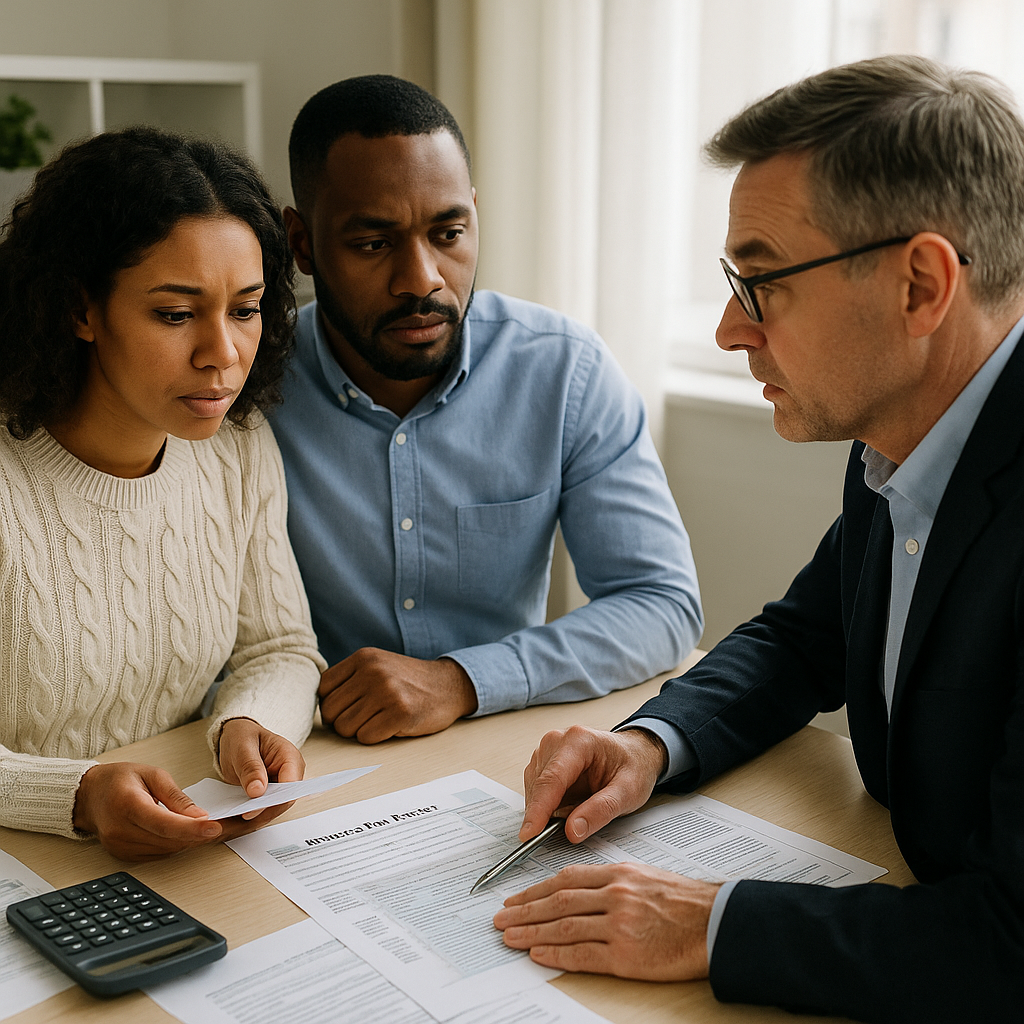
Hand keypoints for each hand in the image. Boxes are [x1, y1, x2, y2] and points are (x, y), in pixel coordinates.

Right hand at [73, 761, 222, 860]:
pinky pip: (160, 854)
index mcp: (127, 806)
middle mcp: (122, 832)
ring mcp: (122, 848)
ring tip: (223, 828)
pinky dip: (180, 844)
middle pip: (169, 840)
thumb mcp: (152, 774)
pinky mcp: (126, 856)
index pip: (163, 823)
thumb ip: (176, 796)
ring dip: (195, 841)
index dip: (191, 828)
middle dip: (203, 835)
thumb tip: (200, 815)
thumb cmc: (119, 779)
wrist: (88, 796)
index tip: (215, 827)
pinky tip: (197, 835)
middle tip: (233, 825)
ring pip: (168, 850)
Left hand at [217, 717, 304, 823]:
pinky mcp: (273, 792)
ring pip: (277, 807)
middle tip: (241, 816)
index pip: (290, 785)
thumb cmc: (242, 737)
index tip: (252, 809)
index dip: (273, 800)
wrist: (238, 737)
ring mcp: (283, 783)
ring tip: (238, 816)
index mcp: (289, 756)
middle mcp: (291, 771)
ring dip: (259, 814)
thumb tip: (257, 791)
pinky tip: (241, 813)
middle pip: (285, 800)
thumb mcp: (242, 748)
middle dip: (265, 810)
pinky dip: (256, 812)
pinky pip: (268, 807)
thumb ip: (250, 768)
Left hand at [318, 649, 477, 742]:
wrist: (448, 685)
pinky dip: (374, 737)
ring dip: (358, 731)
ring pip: (345, 727)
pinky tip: (390, 726)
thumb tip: (318, 704)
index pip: (323, 688)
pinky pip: (365, 737)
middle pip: (331, 711)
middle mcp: (373, 671)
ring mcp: (387, 691)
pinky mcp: (400, 713)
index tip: (348, 707)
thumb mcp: (377, 665)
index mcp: (363, 657)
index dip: (331, 704)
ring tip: (378, 720)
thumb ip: (349, 678)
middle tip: (365, 717)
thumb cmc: (407, 681)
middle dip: (343, 721)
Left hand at [494, 862, 718, 979]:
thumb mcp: (643, 877)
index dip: (534, 890)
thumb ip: (610, 881)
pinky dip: (556, 953)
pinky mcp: (626, 955)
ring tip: (509, 937)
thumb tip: (576, 892)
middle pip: (557, 902)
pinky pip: (582, 954)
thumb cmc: (682, 901)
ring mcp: (619, 925)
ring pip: (563, 926)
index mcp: (617, 873)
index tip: (514, 898)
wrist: (715, 923)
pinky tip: (537, 953)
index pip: (565, 880)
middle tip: (499, 918)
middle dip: (523, 911)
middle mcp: (613, 895)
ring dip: (530, 932)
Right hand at [520, 726, 665, 842]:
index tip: (529, 834)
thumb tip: (572, 831)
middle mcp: (557, 741)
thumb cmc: (633, 766)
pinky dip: (549, 805)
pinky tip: (571, 805)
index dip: (538, 809)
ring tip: (581, 808)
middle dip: (546, 813)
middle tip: (571, 829)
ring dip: (549, 809)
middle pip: (539, 785)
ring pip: (535, 790)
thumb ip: (601, 810)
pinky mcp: (544, 762)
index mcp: (579, 741)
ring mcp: (548, 750)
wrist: (635, 753)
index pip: (551, 779)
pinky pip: (537, 790)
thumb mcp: (629, 792)